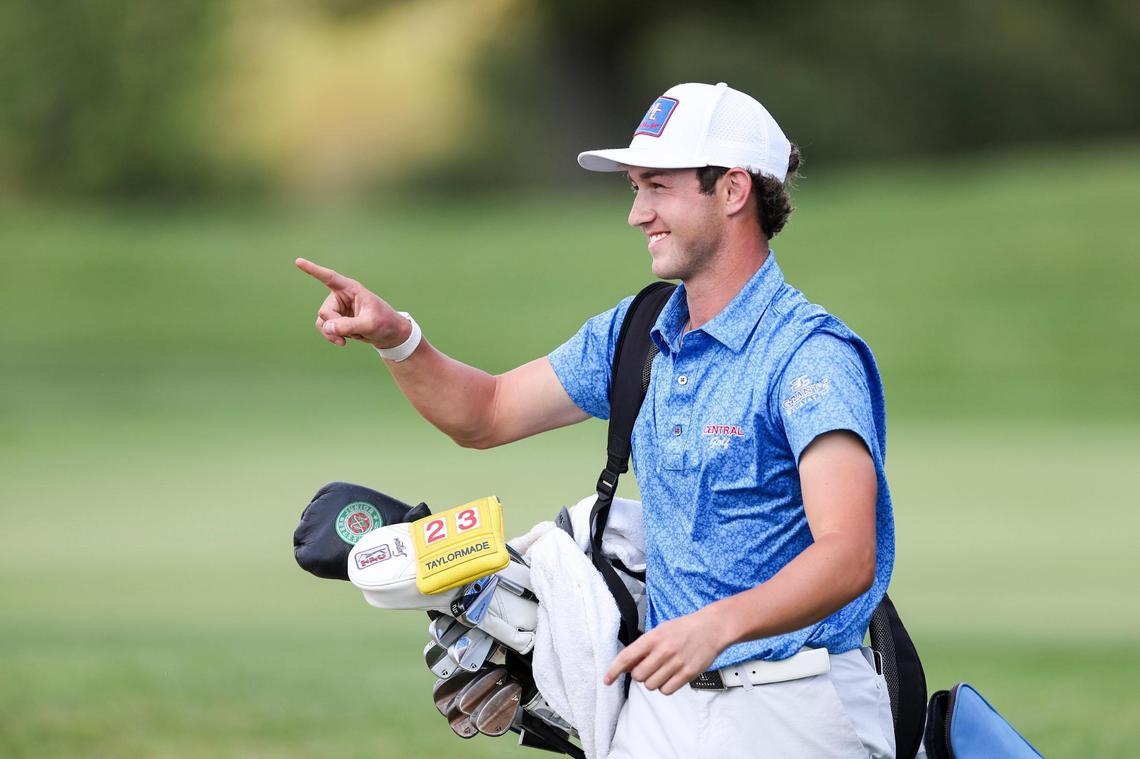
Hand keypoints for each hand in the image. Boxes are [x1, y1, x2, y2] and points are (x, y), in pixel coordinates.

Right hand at [295, 258, 409, 347]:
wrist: (389, 334)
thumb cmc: (384, 323)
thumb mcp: (370, 324)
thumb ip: (348, 326)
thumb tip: (326, 327)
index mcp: (351, 289)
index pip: (329, 277)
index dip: (313, 270)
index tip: (298, 261)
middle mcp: (340, 296)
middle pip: (325, 311)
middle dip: (335, 325)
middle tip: (351, 333)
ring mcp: (337, 308)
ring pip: (322, 322)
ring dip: (332, 334)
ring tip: (346, 340)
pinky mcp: (336, 319)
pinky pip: (325, 329)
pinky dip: (332, 337)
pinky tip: (344, 342)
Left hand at [604, 607, 726, 694]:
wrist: (712, 627)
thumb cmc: (684, 628)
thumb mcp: (660, 630)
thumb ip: (644, 647)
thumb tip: (627, 665)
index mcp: (653, 637)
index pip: (627, 657)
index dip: (613, 670)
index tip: (607, 680)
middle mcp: (663, 651)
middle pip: (638, 676)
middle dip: (640, 675)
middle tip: (649, 667)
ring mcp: (676, 663)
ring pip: (651, 686)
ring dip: (653, 682)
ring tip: (662, 670)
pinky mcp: (688, 673)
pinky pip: (667, 690)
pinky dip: (665, 687)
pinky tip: (671, 676)